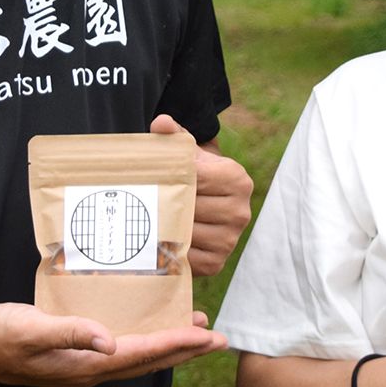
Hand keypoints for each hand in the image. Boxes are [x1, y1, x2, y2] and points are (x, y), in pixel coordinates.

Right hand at [0, 302, 226, 386]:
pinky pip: (121, 352)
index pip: (142, 354)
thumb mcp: (29, 329)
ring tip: (195, 334)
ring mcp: (81, 366)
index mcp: (85, 365)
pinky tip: (146, 331)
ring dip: (168, 347)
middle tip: (220, 339)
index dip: (177, 344)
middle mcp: (89, 370)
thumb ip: (69, 333)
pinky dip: (144, 342)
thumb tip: (109, 341)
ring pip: (137, 359)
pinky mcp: (73, 357)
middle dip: (185, 350)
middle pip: (148, 362)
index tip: (208, 336)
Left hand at [151, 113, 252, 275]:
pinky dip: (171, 248)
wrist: (207, 204)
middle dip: (167, 202)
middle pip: (189, 207)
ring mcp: (231, 240)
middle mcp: (241, 212)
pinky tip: (163, 237)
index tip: (153, 175)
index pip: (196, 178)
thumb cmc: (195, 175)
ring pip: (185, 233)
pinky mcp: (217, 263)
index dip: (171, 176)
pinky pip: (186, 256)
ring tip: (150, 216)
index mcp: (238, 180)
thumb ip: (175, 136)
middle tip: (145, 198)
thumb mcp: (188, 152)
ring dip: (166, 226)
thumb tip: (161, 123)